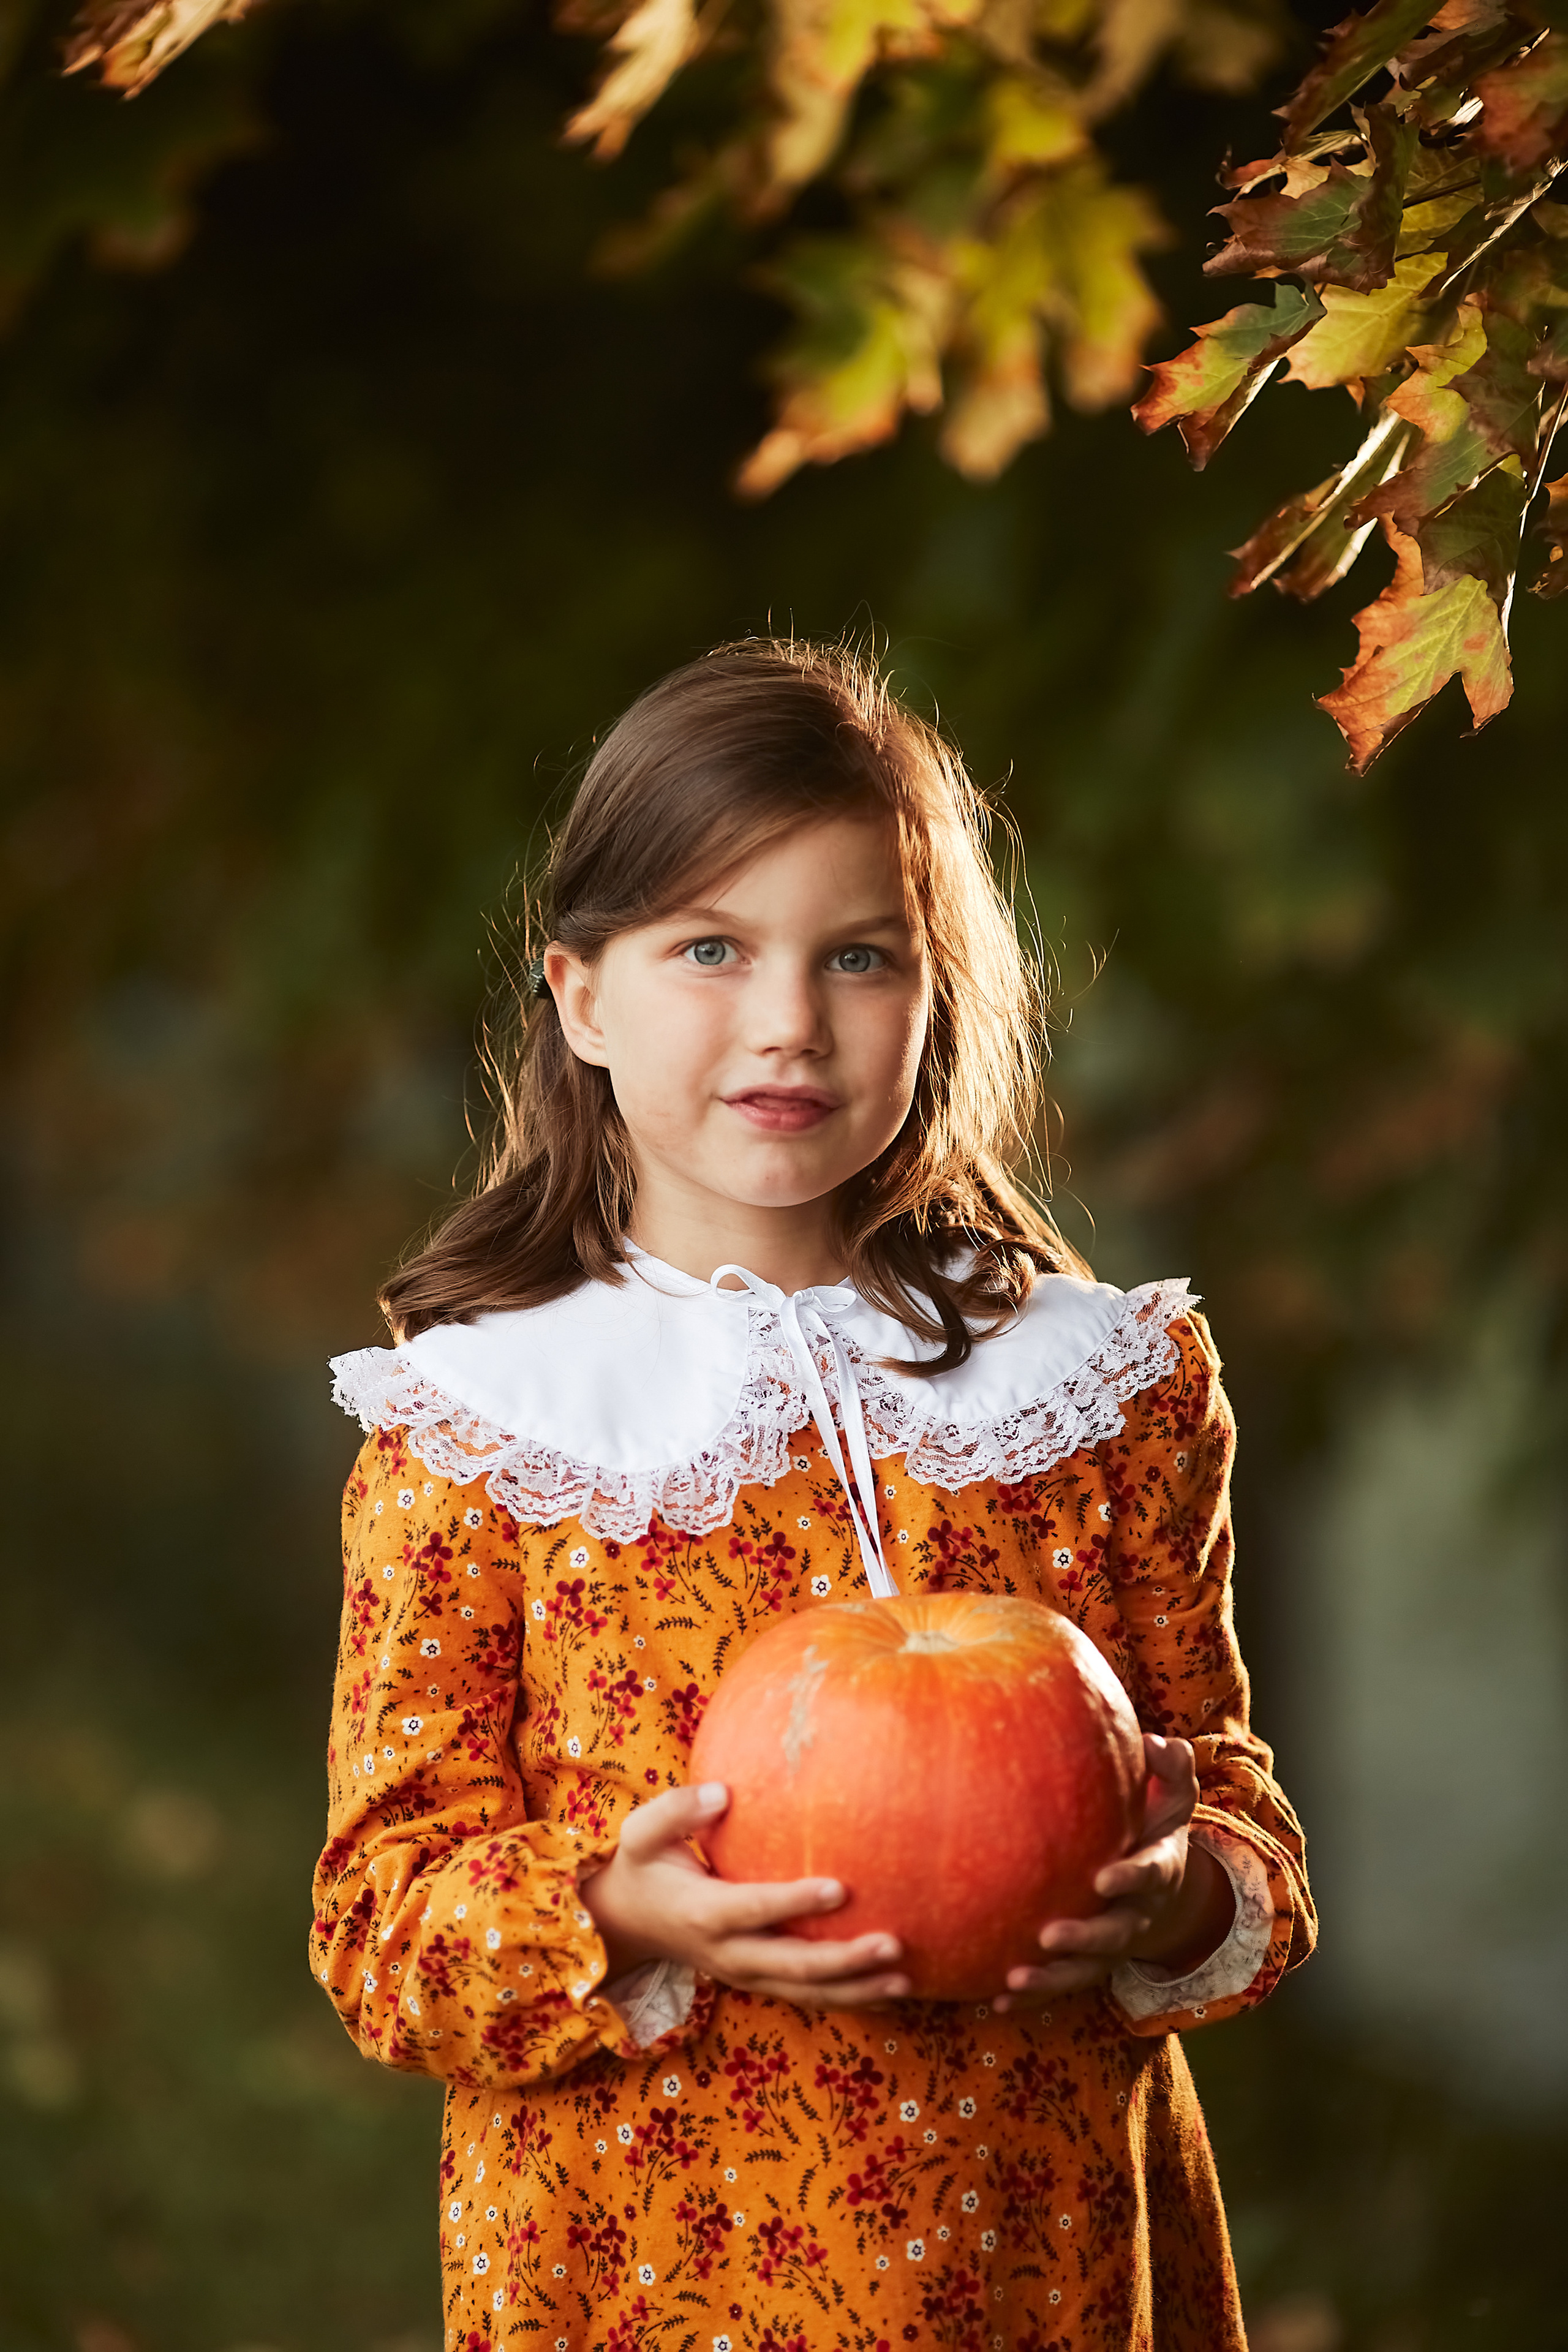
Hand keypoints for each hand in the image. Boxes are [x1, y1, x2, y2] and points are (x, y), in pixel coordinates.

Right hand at [580, 1782, 910, 2009]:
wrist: (625, 1926)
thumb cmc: (642, 1867)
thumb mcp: (640, 1834)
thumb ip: (676, 1810)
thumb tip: (722, 1792)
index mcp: (702, 1912)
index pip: (754, 1908)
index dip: (795, 1902)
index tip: (841, 1888)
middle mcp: (726, 1953)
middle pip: (790, 1966)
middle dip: (843, 1961)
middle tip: (893, 1944)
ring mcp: (742, 1975)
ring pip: (804, 1991)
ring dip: (855, 1990)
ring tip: (905, 1980)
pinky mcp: (756, 1982)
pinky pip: (804, 1996)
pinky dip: (847, 1998)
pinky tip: (890, 1991)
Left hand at [991, 1734, 1232, 2013]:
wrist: (1158, 1881)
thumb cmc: (1154, 1824)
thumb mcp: (1172, 1796)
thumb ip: (1171, 1769)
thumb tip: (1158, 1742)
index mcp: (1155, 1870)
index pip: (1146, 1876)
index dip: (1128, 1879)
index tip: (1103, 1878)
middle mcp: (1135, 1914)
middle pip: (1113, 1935)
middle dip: (1083, 1939)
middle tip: (1048, 1936)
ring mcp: (1111, 1945)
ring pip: (1083, 1970)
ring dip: (1051, 1978)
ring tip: (1013, 1979)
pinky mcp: (1085, 1962)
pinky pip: (1059, 1984)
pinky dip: (1030, 1996)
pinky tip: (994, 1999)